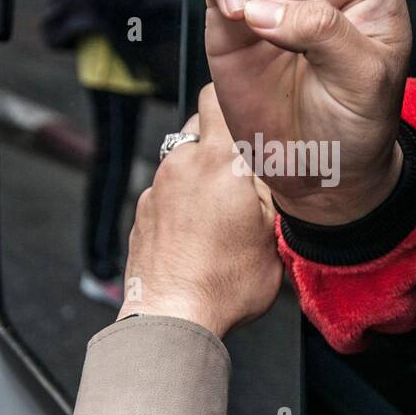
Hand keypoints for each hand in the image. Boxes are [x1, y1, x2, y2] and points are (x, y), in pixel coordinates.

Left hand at [117, 85, 282, 337]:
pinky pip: (166, 191)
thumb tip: (274, 174)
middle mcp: (181, 164)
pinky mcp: (141, 212)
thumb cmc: (225, 284)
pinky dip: (181, 201)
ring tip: (221, 210)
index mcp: (218, 161)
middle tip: (242, 171)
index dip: (233, 99)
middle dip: (220, 140)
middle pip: (198, 125)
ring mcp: (157, 188)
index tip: (248, 112)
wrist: (172, 317)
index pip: (216, 97)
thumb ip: (273, 195)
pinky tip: (196, 232)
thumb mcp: (273, 237)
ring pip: (181, 160)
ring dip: (200, 173)